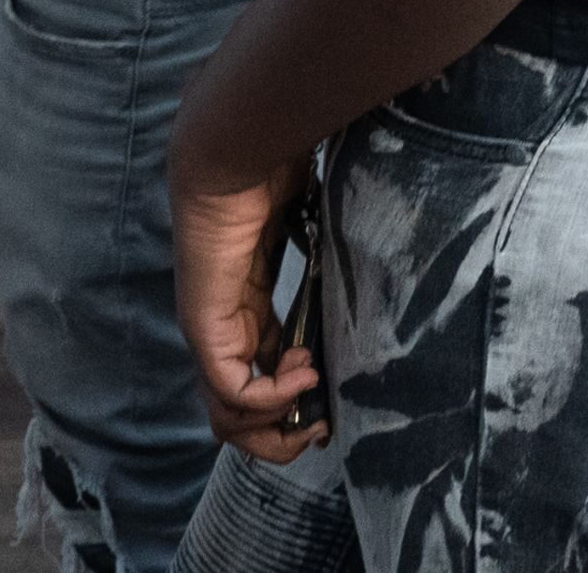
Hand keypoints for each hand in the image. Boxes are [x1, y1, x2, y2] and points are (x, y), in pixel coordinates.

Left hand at [168, 130, 325, 462]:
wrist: (234, 151)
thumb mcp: (315, 238)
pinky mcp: (204, 325)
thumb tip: (383, 281)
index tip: (334, 402)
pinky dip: (273, 397)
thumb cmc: (274, 179)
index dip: (297, 410)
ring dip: (278, 426)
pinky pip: (232, 389)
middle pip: (237, 420)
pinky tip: (304, 371)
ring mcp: (209, 332)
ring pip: (228, 418)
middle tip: (323, 423)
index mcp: (246, 315)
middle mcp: (224, 331)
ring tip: (315, 400)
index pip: (259, 387)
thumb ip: (333, 269)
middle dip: (285, 437)